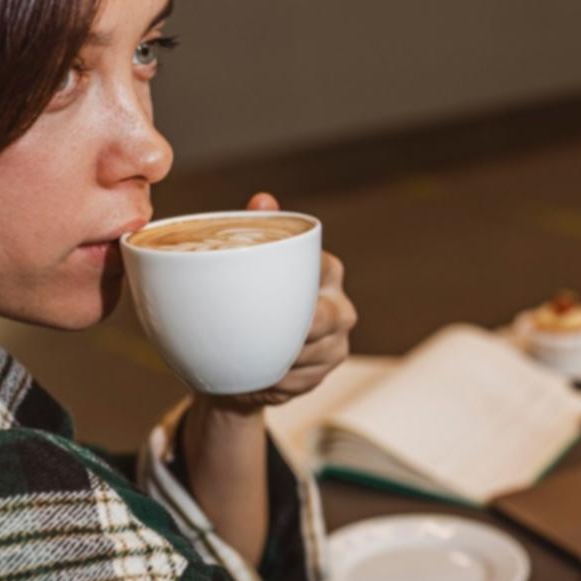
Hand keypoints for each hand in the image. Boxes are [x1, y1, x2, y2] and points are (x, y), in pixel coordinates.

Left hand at [205, 193, 358, 410]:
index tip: (266, 293)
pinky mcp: (324, 373)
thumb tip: (264, 200)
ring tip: (248, 354)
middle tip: (254, 330)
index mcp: (326, 271)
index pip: (323, 270)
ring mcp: (336, 344)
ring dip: (278, 357)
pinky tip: (259, 373)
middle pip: (324, 319)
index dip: (297, 284)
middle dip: (291, 330)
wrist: (239, 358)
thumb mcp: (248, 264)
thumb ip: (258, 229)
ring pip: (311, 354)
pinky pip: (301, 380)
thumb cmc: (245, 301)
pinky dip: (277, 380)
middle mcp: (340, 307)